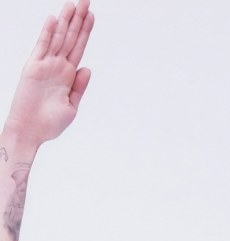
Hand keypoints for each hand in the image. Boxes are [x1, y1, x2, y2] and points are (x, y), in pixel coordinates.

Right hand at [4, 1, 94, 145]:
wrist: (31, 132)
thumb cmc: (50, 124)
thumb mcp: (71, 107)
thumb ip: (79, 87)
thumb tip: (87, 67)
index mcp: (68, 76)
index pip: (78, 48)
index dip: (85, 32)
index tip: (92, 16)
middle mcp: (57, 66)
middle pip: (70, 38)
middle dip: (78, 20)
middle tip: (86, 0)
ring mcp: (45, 65)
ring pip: (58, 38)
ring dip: (65, 21)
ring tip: (73, 4)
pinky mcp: (33, 67)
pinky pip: (42, 46)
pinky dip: (48, 33)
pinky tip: (54, 19)